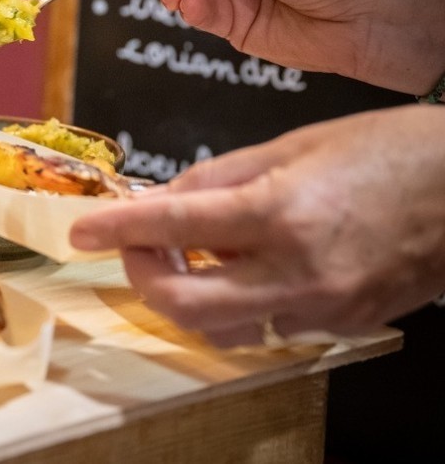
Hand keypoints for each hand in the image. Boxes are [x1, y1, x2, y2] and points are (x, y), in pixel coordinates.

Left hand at [69, 105, 444, 345]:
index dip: (118, 230)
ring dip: (185, 295)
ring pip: (221, 328)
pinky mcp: (342, 324)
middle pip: (185, 303)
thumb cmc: (390, 150)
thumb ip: (218, 177)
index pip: (175, 227)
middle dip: (143, 275)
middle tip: (136, 242)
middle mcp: (299, 270)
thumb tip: (160, 198)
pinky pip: (266, 327)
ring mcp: (322, 306)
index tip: (83, 232)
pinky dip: (234, 303)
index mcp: (282, 211)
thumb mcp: (293, 145)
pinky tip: (235, 267)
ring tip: (185, 253)